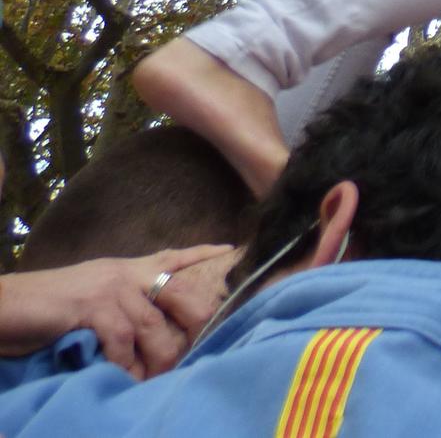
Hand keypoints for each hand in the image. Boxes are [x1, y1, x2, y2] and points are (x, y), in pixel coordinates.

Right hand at [0, 244, 235, 378]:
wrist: (5, 305)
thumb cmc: (47, 305)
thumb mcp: (91, 293)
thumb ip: (120, 299)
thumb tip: (146, 324)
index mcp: (126, 269)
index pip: (172, 257)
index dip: (202, 255)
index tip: (229, 250)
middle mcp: (125, 274)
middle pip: (180, 293)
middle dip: (196, 323)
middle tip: (199, 351)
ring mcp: (110, 289)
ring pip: (153, 327)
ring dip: (159, 359)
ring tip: (156, 379)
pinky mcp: (91, 309)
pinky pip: (122, 342)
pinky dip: (126, 365)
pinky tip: (125, 378)